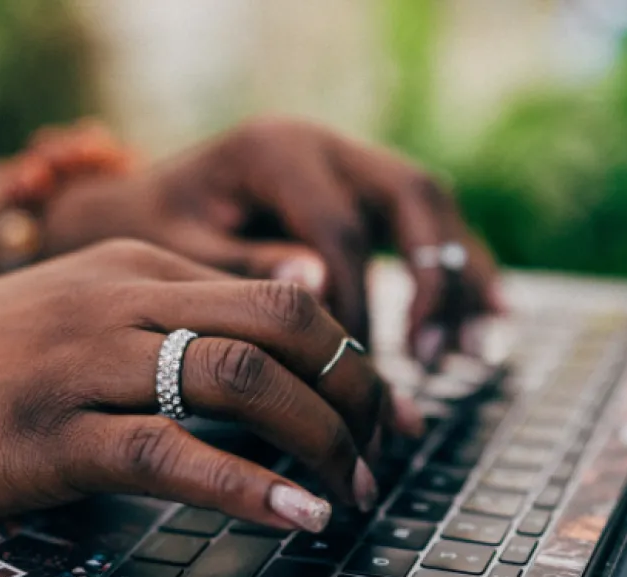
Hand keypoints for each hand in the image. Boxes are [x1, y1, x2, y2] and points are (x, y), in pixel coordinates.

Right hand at [0, 240, 421, 532]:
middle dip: (359, 389)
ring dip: (322, 439)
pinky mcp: (50, 433)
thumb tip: (275, 350)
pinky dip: (252, 488)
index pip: (281, 294)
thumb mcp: (78, 317)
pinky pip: (175, 453)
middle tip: (387, 447)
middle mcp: (120, 298)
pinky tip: (298, 515)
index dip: (353, 354)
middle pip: (286, 323)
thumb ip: (169, 321)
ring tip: (354, 491)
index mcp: (135, 265)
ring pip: (244, 379)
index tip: (385, 408)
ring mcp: (84, 361)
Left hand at [43, 117, 503, 361]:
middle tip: (426, 355)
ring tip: (472, 351)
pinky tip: (490, 319)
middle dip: (431, 280)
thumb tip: (318, 287)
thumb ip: (241, 267)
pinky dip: (460, 269)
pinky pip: (430, 223)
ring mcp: (350, 161)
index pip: (337, 232)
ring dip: (461, 276)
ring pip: (433, 206)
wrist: (135, 207)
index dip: (354, 308)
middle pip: (409, 197)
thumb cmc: (148, 234)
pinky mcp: (363, 190)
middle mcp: (324, 145)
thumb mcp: (175, 251)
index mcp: (274, 150)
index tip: (349, 380)